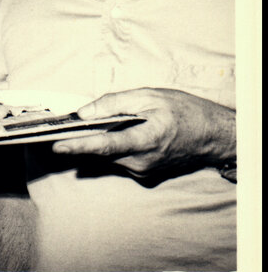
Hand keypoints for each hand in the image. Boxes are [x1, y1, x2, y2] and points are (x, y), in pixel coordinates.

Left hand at [52, 88, 235, 176]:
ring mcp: (144, 171)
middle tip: (61, 130)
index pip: (105, 145)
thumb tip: (84, 113)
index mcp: (146, 140)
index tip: (58, 146)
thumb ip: (114, 104)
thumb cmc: (184, 112)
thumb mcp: (149, 97)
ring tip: (95, 127)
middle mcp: (142, 161)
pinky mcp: (145, 175)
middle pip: (101, 153)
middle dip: (81, 141)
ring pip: (108, 157)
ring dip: (98, 143)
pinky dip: (112, 148)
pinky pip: (118, 161)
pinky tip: (117, 134)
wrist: (214, 136)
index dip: (79, 146)